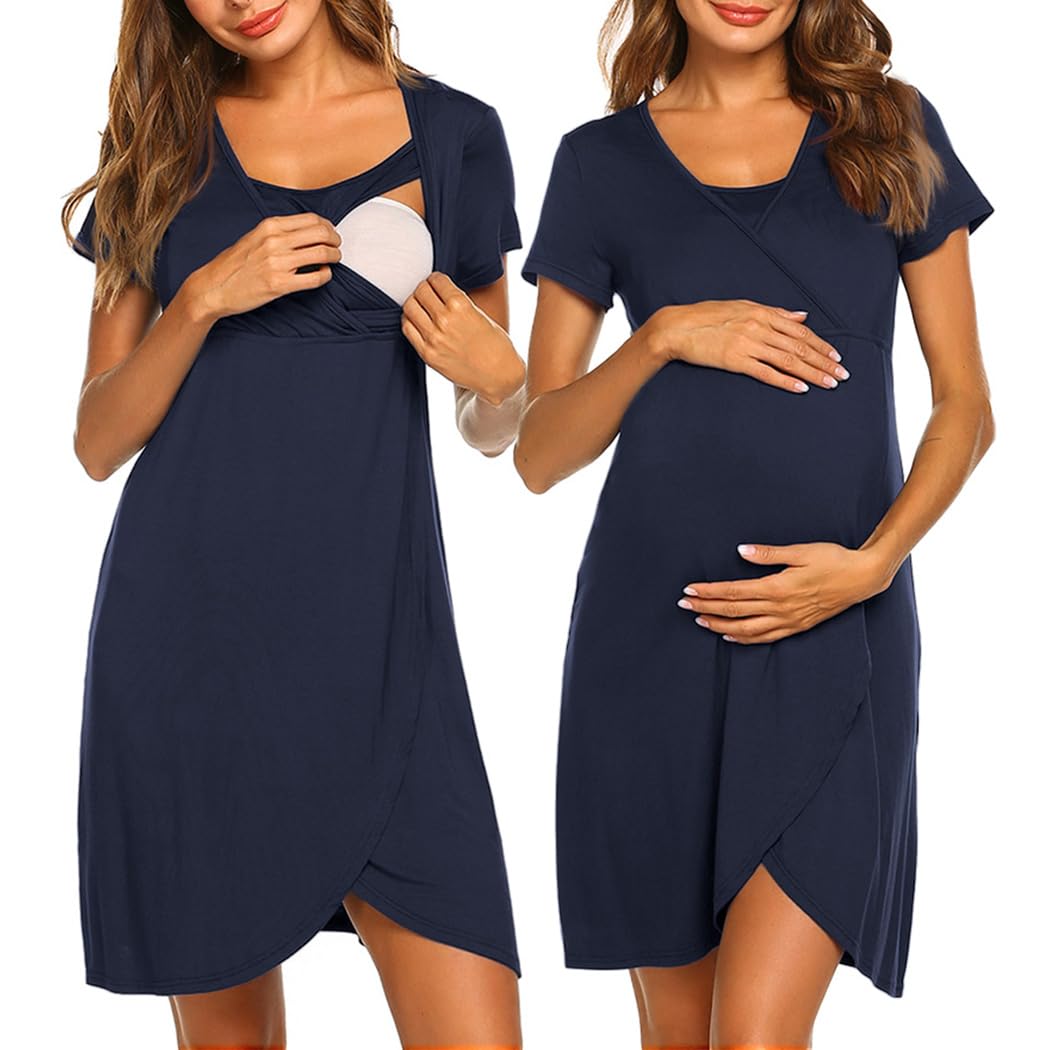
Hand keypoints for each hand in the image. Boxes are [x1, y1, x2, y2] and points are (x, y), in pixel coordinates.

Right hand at [187, 213, 341, 322]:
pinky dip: (326, 276)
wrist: (213, 287)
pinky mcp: (280, 284)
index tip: (330, 234)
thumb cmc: (234, 264)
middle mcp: (274, 241)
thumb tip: (307, 232)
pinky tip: (324, 275)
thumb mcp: (255, 237)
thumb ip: (279, 232)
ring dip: (334, 257)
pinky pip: (315, 278)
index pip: (312, 219)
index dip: (328, 227)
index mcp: (269, 226)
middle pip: (321, 233)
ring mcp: (277, 262)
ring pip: (322, 253)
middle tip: (336, 248)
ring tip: (333, 261)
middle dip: (335, 241)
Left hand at [401, 272, 523, 404]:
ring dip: (414, 303)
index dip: (435, 279)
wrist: (498, 375)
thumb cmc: (494, 344)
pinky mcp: (427, 354)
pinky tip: (418, 321)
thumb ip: (457, 302)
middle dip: (423, 289)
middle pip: (420, 291)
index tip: (436, 283)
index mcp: (461, 306)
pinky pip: (407, 328)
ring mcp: (434, 338)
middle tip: (427, 293)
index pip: (436, 280)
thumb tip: (438, 291)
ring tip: (421, 307)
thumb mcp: (479, 314)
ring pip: (409, 307)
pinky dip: (410, 321)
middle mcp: (445, 320)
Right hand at [645, 299, 849, 393]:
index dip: (821, 345)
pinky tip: (801, 388)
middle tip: (842, 374)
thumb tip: (802, 316)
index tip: (836, 356)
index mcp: (762, 312)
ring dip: (812, 373)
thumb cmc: (706, 316)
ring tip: (829, 383)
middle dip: (824, 362)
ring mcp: (748, 344)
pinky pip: (766, 372)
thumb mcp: (742, 307)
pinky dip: (785, 381)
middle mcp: (758, 327)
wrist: (677, 327)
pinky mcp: (735, 360)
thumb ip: (774, 313)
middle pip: (799, 347)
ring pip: (788, 360)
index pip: (800, 331)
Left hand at [677, 541, 890, 643]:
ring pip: (746, 629)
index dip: (709, 592)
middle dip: (706, 607)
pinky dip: (743, 638)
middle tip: (684, 604)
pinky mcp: (796, 626)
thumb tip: (741, 551)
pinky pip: (764, 637)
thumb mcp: (801, 551)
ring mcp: (788, 621)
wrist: (863, 578)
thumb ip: (769, 554)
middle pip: (734, 611)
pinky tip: (729, 635)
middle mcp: (780, 608)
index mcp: (778, 587)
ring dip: (719, 625)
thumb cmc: (833, 559)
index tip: (689, 589)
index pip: (733, 592)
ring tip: (699, 620)